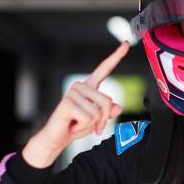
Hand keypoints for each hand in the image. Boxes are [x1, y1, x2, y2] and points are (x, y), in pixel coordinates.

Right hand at [23, 42, 128, 167]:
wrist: (57, 138)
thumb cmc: (76, 126)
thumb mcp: (98, 120)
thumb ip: (108, 113)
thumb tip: (118, 107)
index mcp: (90, 87)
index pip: (104, 68)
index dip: (116, 56)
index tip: (126, 44)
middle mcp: (81, 86)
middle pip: (107, 101)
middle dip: (103, 119)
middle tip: (90, 125)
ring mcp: (72, 93)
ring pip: (98, 112)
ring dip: (91, 124)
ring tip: (77, 123)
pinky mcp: (67, 102)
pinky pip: (89, 118)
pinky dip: (83, 127)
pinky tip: (72, 124)